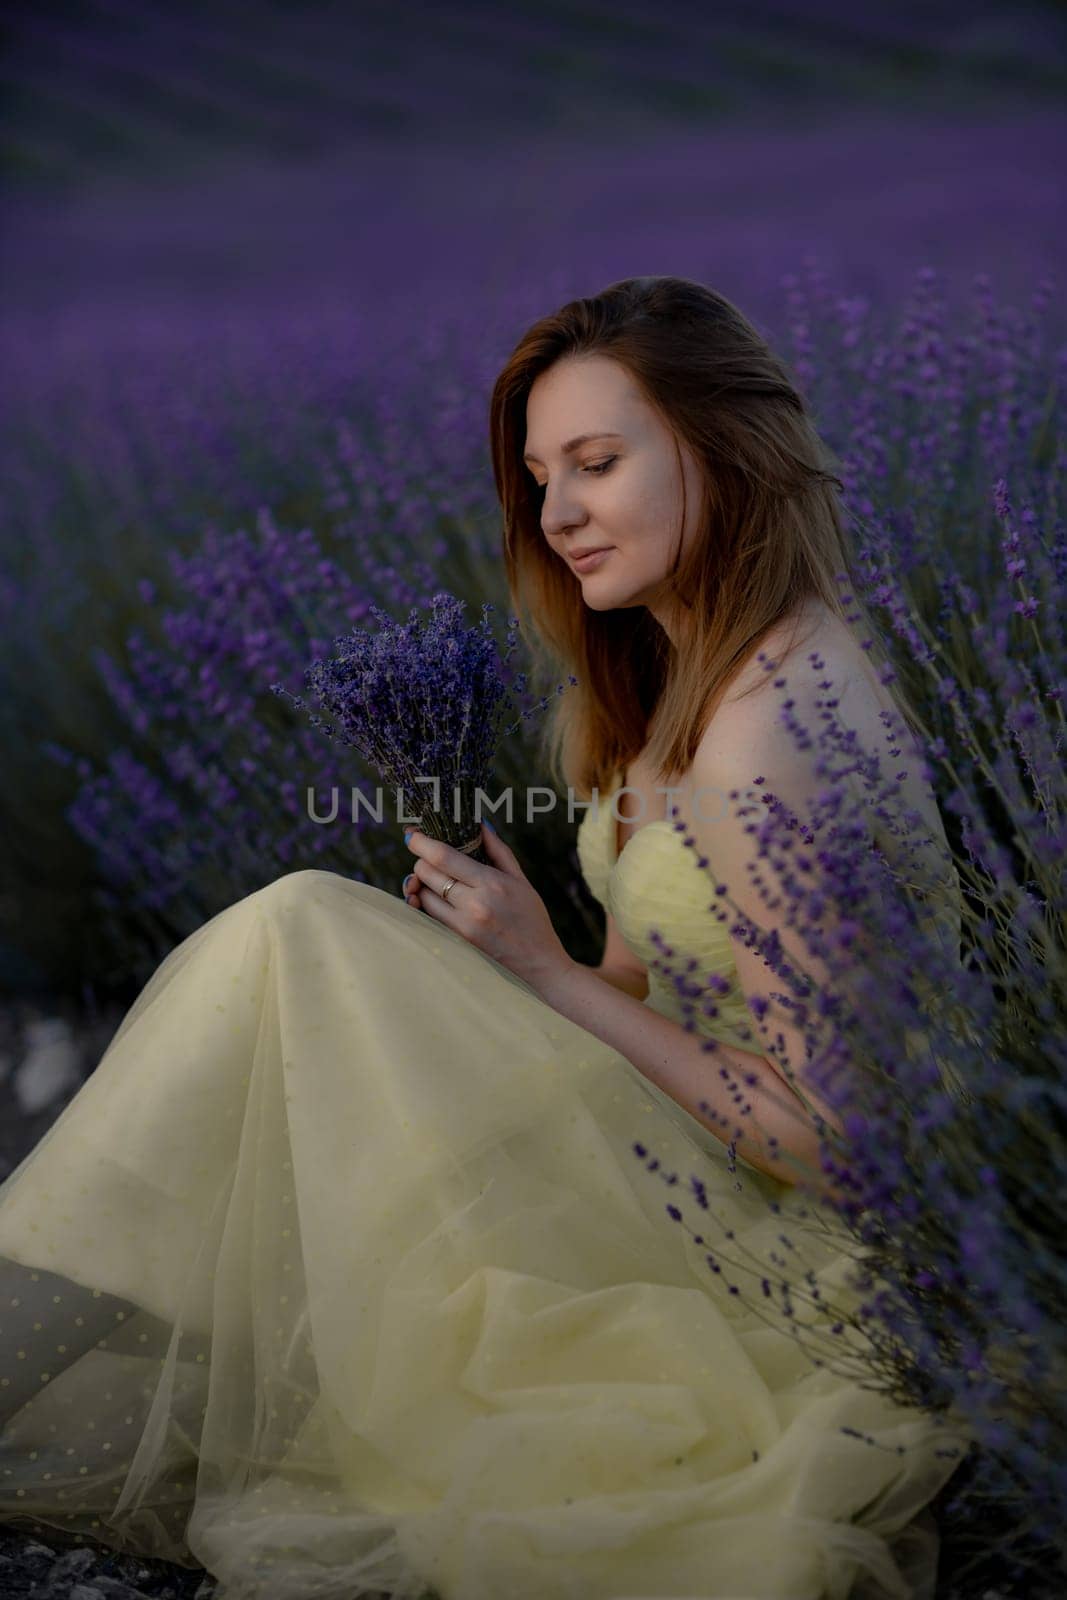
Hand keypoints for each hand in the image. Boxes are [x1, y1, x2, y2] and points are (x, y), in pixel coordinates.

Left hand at [402, 823, 574, 994]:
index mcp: (491, 884)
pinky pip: (428, 918)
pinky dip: (426, 906)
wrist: (539, 965)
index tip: (411, 834)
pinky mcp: (455, 943)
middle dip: (422, 862)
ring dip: (423, 885)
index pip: (443, 857)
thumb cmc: (533, 920)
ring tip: (437, 882)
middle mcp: (473, 905)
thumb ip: (499, 851)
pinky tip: (432, 900)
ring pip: (423, 897)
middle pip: (427, 874)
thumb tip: (479, 824)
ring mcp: (461, 927)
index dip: (421, 842)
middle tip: (429, 859)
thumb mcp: (521, 881)